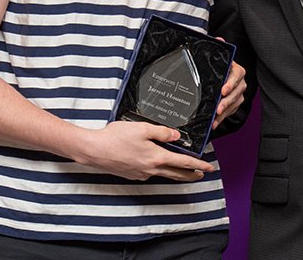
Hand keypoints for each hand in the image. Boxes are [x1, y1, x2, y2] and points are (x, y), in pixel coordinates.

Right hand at [74, 120, 214, 181]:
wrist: (94, 150)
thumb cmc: (116, 137)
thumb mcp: (142, 128)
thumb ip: (162, 132)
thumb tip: (177, 136)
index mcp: (156, 157)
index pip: (183, 163)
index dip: (198, 165)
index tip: (208, 167)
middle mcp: (151, 169)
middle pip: (176, 173)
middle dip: (191, 174)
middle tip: (202, 174)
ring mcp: (141, 173)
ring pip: (164, 174)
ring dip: (177, 174)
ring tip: (185, 172)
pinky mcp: (132, 174)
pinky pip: (151, 173)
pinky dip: (161, 171)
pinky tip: (159, 166)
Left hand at [212, 61, 245, 128]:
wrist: (219, 75)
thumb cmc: (216, 69)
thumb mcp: (215, 66)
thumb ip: (211, 68)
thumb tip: (201, 70)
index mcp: (237, 70)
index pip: (236, 76)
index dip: (230, 85)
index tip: (223, 92)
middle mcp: (240, 82)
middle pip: (235, 93)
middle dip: (226, 102)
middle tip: (218, 109)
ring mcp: (239, 93)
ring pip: (234, 104)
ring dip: (224, 113)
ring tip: (215, 119)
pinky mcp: (236, 103)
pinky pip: (230, 111)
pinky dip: (222, 117)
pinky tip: (215, 121)